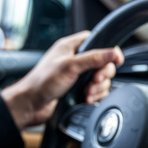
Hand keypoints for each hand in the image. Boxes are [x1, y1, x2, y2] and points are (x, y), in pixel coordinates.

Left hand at [2, 31, 123, 128]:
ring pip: (101, 79)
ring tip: (88, 93)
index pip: (97, 42)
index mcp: (71, 47)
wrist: (31, 105)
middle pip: (103, 63)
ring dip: (98, 88)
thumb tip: (113, 52)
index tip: (116, 60)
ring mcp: (77, 75)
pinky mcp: (78, 89)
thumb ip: (93, 58)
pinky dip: (95, 96)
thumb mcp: (70, 66)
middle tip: (95, 80)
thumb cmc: (42, 82)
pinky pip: (95, 91)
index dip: (108, 51)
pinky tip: (87, 99)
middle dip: (103, 74)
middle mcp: (75, 60)